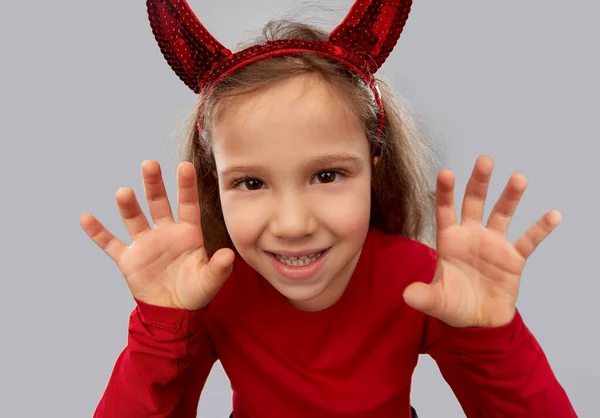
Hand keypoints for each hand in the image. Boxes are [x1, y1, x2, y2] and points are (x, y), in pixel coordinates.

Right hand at [80, 160, 233, 309]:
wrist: (174, 312)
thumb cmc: (196, 292)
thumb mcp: (210, 280)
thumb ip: (218, 268)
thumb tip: (229, 255)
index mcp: (188, 233)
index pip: (188, 205)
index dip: (186, 186)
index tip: (185, 165)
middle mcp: (165, 232)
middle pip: (158, 203)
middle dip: (154, 184)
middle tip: (149, 164)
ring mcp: (145, 244)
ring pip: (135, 218)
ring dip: (128, 206)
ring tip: (123, 192)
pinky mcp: (129, 259)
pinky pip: (110, 244)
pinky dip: (98, 233)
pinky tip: (86, 218)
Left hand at [403, 156, 560, 327]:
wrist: (478, 323)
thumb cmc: (453, 306)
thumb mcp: (436, 302)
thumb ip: (424, 297)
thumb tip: (407, 296)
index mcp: (449, 241)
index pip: (445, 211)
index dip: (446, 193)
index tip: (446, 173)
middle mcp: (471, 236)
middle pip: (475, 203)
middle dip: (479, 182)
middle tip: (485, 160)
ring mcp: (493, 245)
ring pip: (502, 214)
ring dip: (511, 197)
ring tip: (518, 178)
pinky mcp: (513, 259)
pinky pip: (529, 240)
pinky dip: (540, 229)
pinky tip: (553, 215)